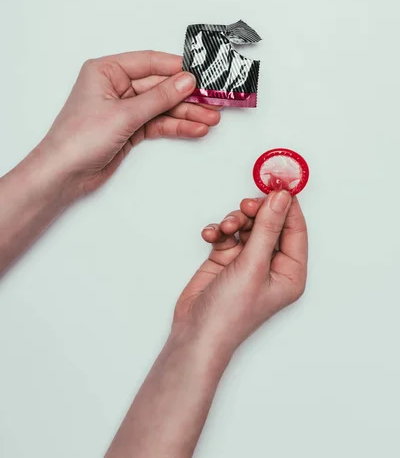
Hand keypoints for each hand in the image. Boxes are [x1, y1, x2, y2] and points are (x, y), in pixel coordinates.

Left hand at [42, 51, 219, 195]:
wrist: (64, 175)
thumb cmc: (78, 139)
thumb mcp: (123, 114)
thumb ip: (158, 97)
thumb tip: (186, 81)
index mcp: (106, 70)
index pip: (149, 62)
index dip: (177, 68)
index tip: (202, 73)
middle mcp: (116, 86)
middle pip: (160, 86)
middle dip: (187, 95)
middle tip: (213, 100)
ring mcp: (125, 108)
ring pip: (162, 107)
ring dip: (187, 113)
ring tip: (211, 118)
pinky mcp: (130, 129)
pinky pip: (159, 123)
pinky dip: (177, 126)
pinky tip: (195, 128)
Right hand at [174, 191, 307, 353]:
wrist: (195, 332)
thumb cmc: (230, 314)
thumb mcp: (253, 266)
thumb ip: (267, 228)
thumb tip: (281, 198)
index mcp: (290, 271)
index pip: (295, 228)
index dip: (287, 205)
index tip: (277, 183)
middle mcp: (271, 264)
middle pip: (270, 222)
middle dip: (255, 212)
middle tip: (245, 207)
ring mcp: (248, 261)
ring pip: (247, 224)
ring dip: (234, 221)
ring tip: (225, 230)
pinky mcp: (227, 258)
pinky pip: (227, 233)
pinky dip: (219, 231)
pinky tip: (211, 236)